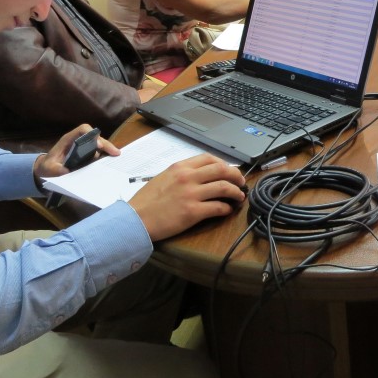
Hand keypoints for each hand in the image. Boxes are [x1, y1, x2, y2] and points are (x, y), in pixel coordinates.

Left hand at [34, 124, 118, 178]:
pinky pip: (97, 153)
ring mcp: (83, 148)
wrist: (46, 169)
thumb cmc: (47, 166)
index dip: (92, 135)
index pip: (83, 130)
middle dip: (106, 144)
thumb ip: (55, 169)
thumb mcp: (48, 168)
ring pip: (98, 145)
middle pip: (95, 137)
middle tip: (116, 153)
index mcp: (68, 140)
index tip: (98, 146)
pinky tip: (110, 163)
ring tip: (116, 158)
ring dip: (107, 150)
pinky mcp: (85, 155)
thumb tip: (66, 171)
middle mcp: (78, 141)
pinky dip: (104, 157)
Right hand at [128, 154, 246, 240]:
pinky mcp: (193, 212)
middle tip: (241, 182)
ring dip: (237, 192)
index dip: (224, 164)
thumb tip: (201, 176)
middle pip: (222, 170)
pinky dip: (227, 209)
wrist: (135, 219)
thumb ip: (182, 174)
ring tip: (240, 197)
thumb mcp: (164, 177)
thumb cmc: (147, 201)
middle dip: (237, 176)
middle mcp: (187, 177)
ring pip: (224, 187)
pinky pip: (218, 207)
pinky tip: (228, 210)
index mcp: (180, 167)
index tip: (230, 171)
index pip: (209, 158)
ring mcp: (191, 194)